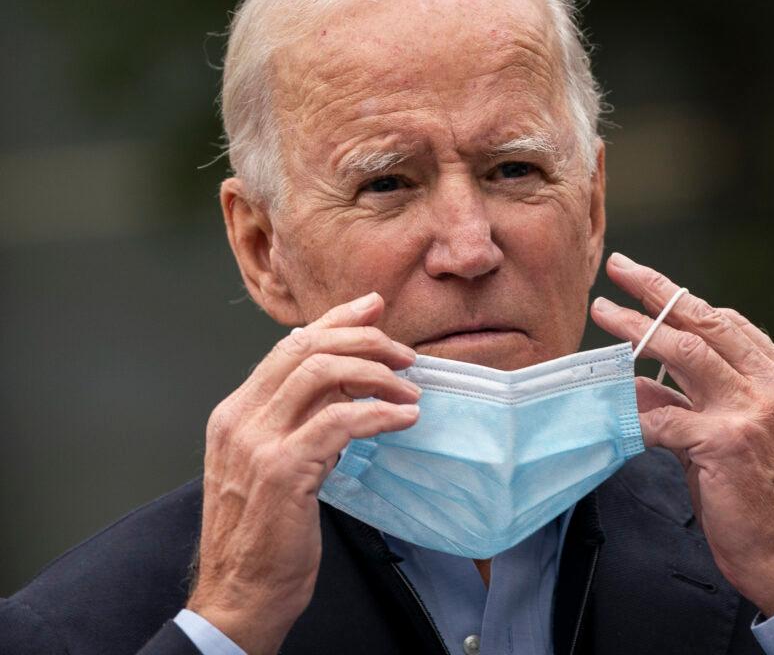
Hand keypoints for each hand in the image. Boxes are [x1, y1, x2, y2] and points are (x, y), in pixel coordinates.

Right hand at [187, 292, 419, 653]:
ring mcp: (257, 444)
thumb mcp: (278, 464)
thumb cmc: (266, 534)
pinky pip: (340, 421)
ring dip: (375, 374)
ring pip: (321, 373)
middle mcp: (239, 420)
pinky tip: (404, 419)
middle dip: (364, 340)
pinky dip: (379, 414)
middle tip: (406, 354)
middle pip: (305, 348)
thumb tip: (349, 386)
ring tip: (410, 391)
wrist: (240, 594)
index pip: (288, 347)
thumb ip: (303, 422)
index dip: (335, 321)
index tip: (374, 307)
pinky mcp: (284, 470)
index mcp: (235, 413)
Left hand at [590, 253, 773, 615]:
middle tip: (618, 270)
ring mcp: (753, 410)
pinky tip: (609, 405)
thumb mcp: (740, 436)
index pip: (729, 322)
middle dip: (656, 292)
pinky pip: (663, 416)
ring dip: (637, 330)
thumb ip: (697, 403)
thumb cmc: (766, 499)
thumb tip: (640, 381)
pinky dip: (632, 411)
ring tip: (604, 315)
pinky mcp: (726, 442)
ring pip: (684, 352)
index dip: (684, 299)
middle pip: (705, 322)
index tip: (650, 280)